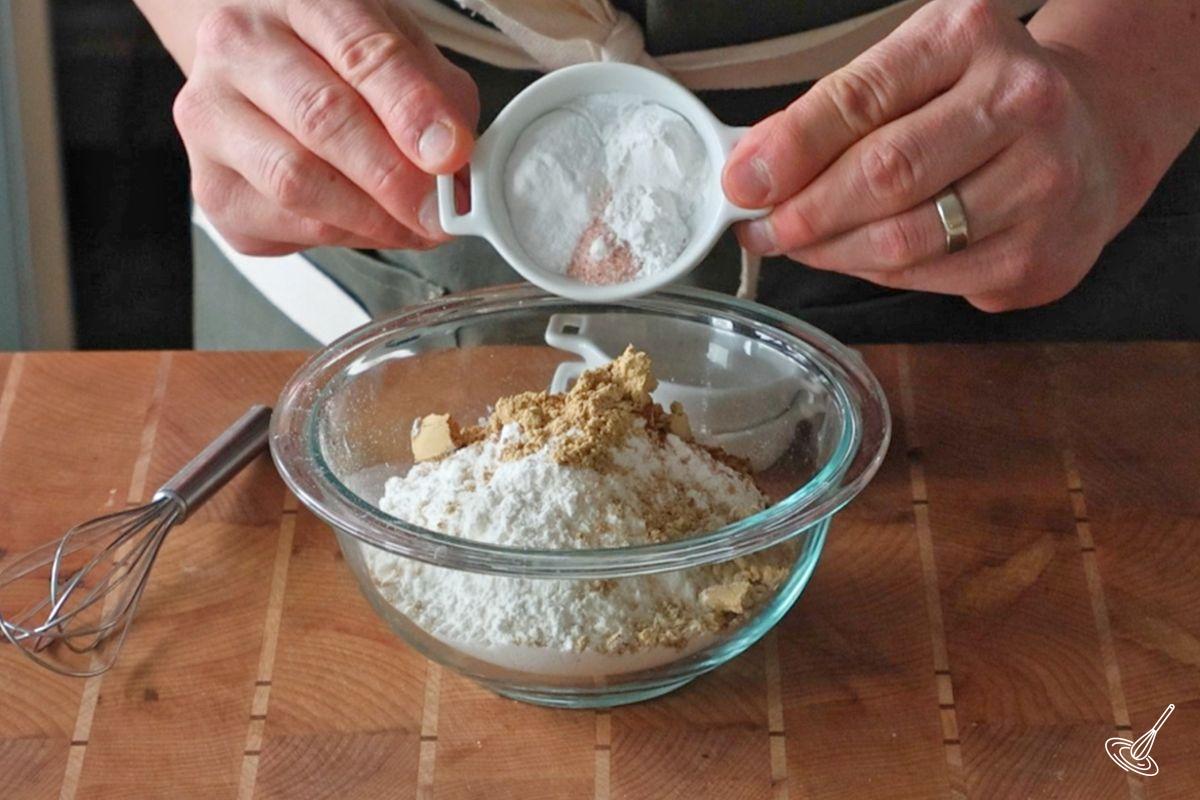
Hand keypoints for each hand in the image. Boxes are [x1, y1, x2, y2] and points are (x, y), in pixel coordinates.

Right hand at [173, 0, 478, 254]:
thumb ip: (435, 97)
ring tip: (416, 226)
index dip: (412, 111)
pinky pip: (286, 225)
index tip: (452, 154)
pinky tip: (369, 226)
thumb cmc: (335, 58)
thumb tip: (456, 167)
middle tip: (440, 212)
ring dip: (371, 218)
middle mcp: (239, 48)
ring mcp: (212, 118)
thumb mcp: (400, 49)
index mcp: (299, 0)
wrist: (257, 71)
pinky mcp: (212, 187)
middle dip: (394, 178)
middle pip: (321, 119)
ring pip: (295, 181)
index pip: (359, 54)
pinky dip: (343, 236)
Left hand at [722, 0, 1128, 311]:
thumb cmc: (980, 98)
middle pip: (882, 175)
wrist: (1090, 135)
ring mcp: (1040, 182)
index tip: (744, 183)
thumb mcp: (912, 69)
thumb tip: (754, 166)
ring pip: (901, 240)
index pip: (861, 98)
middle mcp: (1020, 102)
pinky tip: (862, 255)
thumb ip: (834, 111)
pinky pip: (928, 277)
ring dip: (832, 250)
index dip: (791, 148)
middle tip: (765, 227)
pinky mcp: (1040, 254)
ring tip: (803, 242)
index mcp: (970, 37)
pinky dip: (876, 273)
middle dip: (804, 211)